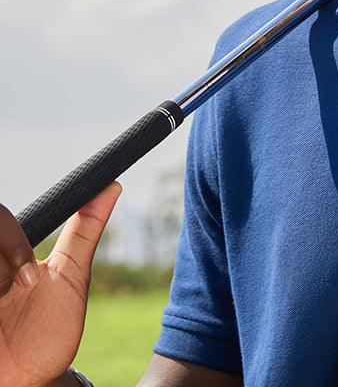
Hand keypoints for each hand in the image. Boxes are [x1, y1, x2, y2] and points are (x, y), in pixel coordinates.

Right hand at [0, 182, 121, 386]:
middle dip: (8, 259)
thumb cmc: (49, 331)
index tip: (30, 274)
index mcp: (6, 255)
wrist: (30, 382)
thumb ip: (85, 231)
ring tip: (4, 307)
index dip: (12, 240)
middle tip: (21, 288)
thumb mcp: (71, 277)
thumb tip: (112, 185)